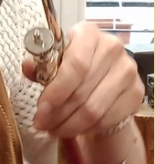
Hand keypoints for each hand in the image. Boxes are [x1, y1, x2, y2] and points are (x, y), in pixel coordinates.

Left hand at [24, 22, 143, 137]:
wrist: (102, 74)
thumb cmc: (73, 65)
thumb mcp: (54, 60)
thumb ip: (40, 65)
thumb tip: (27, 67)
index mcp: (88, 33)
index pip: (76, 64)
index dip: (57, 90)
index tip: (41, 108)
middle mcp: (112, 47)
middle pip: (82, 90)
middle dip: (57, 113)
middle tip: (42, 124)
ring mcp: (127, 70)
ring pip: (94, 109)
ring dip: (69, 125)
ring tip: (53, 130)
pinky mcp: (136, 92)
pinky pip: (107, 119)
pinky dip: (87, 128)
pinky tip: (73, 129)